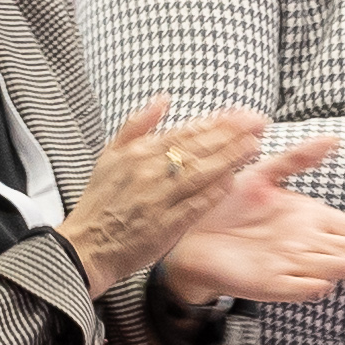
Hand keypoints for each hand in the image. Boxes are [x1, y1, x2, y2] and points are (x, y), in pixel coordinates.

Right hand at [60, 101, 268, 291]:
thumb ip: (137, 124)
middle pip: (199, 147)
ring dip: (230, 157)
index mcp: (138, 152)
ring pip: (201, 171)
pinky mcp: (164, 225)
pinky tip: (233, 180)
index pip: (185, 131)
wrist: (86, 246)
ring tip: (254, 145)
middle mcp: (149, 171)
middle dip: (232, 133)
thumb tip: (163, 98)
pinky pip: (195, 204)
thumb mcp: (110, 154)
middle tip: (259, 122)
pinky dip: (214, 191)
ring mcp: (158, 198)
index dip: (216, 122)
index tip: (240, 114)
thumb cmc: (101, 202)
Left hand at [156, 135, 344, 304]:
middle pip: (341, 249)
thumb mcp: (266, 173)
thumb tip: (334, 139)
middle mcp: (303, 243)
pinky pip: (290, 287)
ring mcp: (287, 265)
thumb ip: (299, 158)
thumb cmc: (230, 203)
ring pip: (321, 267)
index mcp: (308, 218)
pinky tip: (321, 285)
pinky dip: (305, 287)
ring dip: (341, 267)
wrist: (193, 231)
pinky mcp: (267, 283)